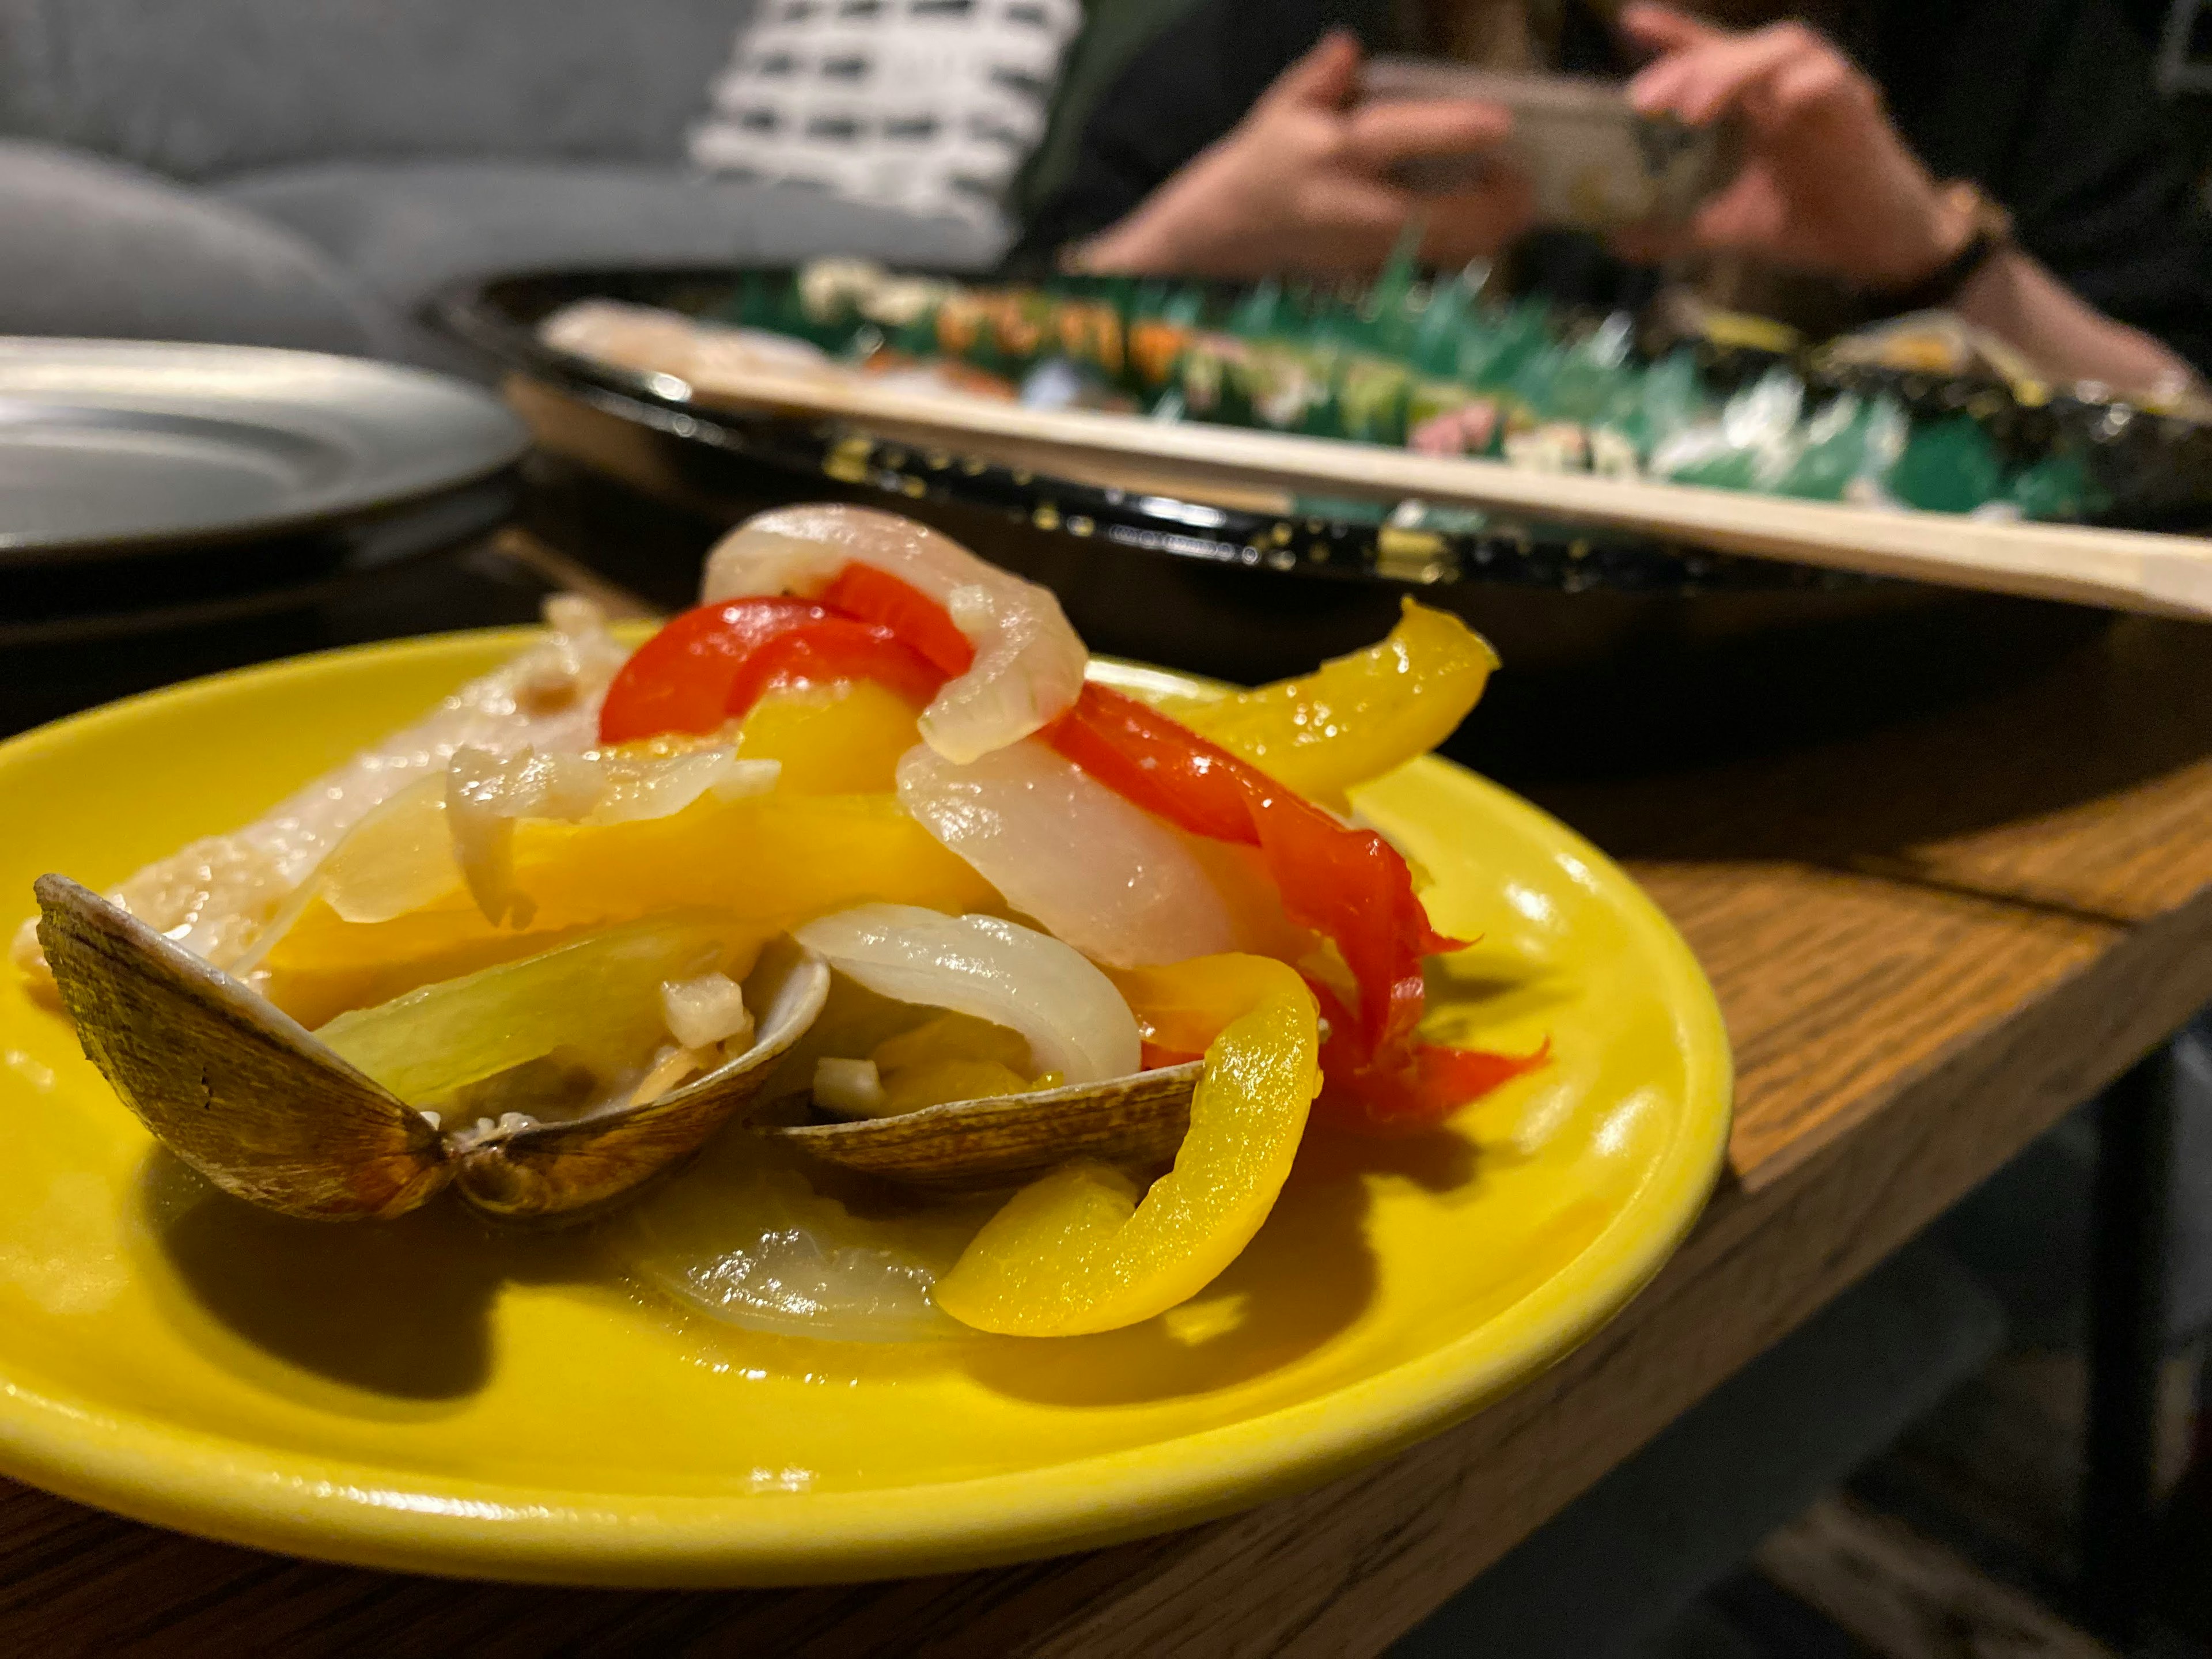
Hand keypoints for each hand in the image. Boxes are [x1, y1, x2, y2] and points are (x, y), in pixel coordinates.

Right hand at [1078, 31, 1534, 277]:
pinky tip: (1490, 217)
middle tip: (1521, 171)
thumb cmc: (1261, 162)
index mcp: (1336, 154)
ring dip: (1497, 226)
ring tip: (1515, 193)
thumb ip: (1319, 77)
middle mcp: (1360, 209)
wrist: (1225, 235)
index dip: (1455, 130)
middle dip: (1499, 200)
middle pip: (1449, 216)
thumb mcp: (1280, 109)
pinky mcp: (1380, 271)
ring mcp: (1374, 249)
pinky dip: (1477, 241)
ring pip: (1455, 248)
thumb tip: (1349, 46)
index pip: (1401, 138)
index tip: (1501, 123)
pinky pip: (1443, 260)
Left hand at [1621, 3, 1970, 287]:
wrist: (1872, 246)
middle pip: (1734, 48)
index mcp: (1751, 102)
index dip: (1675, 34)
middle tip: (1644, 102)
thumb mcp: (1724, 228)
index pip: (1709, 54)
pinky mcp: (1856, 108)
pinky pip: (1829, 79)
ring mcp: (1821, 89)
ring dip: (1734, 69)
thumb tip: (1615, 238)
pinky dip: (1801, 84)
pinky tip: (1773, 106)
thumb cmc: (1803, 222)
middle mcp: (1783, 84)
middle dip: (1687, 64)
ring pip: (1781, 48)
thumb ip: (1673, 227)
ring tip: (1694, 109)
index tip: (1633, 23)